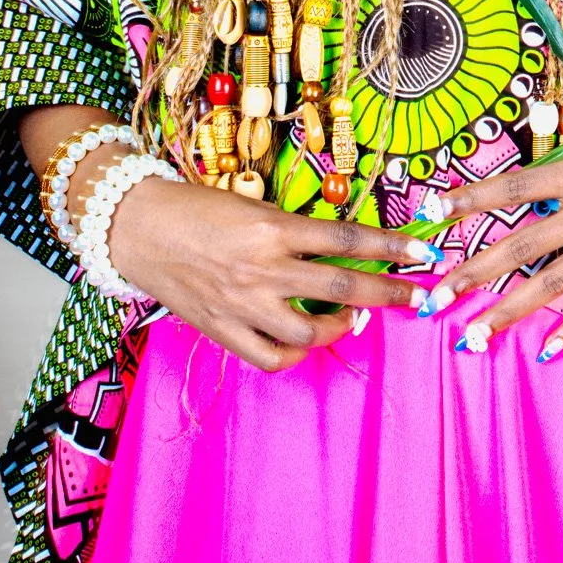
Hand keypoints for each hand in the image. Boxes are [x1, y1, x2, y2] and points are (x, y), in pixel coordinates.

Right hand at [108, 176, 438, 371]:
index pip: (349, 239)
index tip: (423, 253)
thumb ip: (294, 231)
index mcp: (274, 229)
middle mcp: (263, 269)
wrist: (138, 228)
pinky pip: (271, 357)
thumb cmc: (198, 208)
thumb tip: (340, 249)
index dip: (392, 246)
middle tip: (417, 295)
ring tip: (353, 317)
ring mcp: (243, 305)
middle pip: (343, 288)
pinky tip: (304, 339)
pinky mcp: (222, 330)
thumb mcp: (254, 205)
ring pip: (310, 331)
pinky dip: (295, 353)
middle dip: (389, 293)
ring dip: (341, 327)